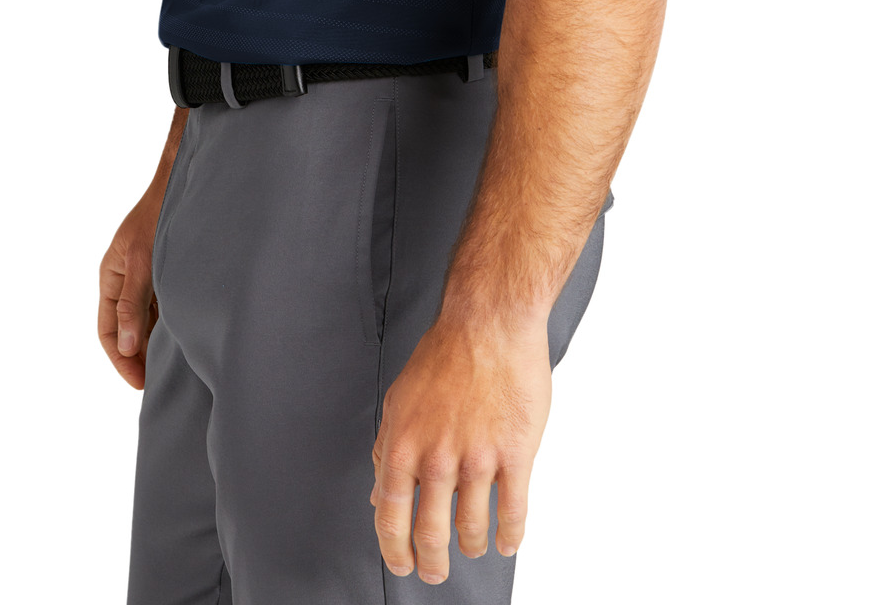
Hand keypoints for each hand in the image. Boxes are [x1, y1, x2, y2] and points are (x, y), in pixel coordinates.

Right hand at [97, 192, 162, 389]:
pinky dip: (168, 325)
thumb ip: (133, 304)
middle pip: (126, 329)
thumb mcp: (142, 261)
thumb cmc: (157, 217)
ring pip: (146, 320)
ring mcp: (145, 278)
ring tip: (171, 367)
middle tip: (157, 382)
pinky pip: (162, 308)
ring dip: (154, 343)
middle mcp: (125, 281)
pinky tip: (183, 339)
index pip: (107, 330)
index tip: (139, 382)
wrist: (181, 184)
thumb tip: (127, 347)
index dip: (120, 359)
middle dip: (138, 357)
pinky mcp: (164, 274)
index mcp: (110, 277)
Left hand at [370, 313, 551, 582]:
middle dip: (431, 562)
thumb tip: (377, 491)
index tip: (402, 564)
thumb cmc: (445, 355)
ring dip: (471, 546)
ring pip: (472, 528)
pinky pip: (513, 511)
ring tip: (473, 548)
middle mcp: (436, 458)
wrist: (489, 322)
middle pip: (430, 533)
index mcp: (403, 444)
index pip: (390, 516)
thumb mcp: (400, 398)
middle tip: (435, 571)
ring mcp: (477, 458)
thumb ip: (387, 447)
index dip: (394, 550)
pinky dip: (510, 535)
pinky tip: (507, 541)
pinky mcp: (515, 454)